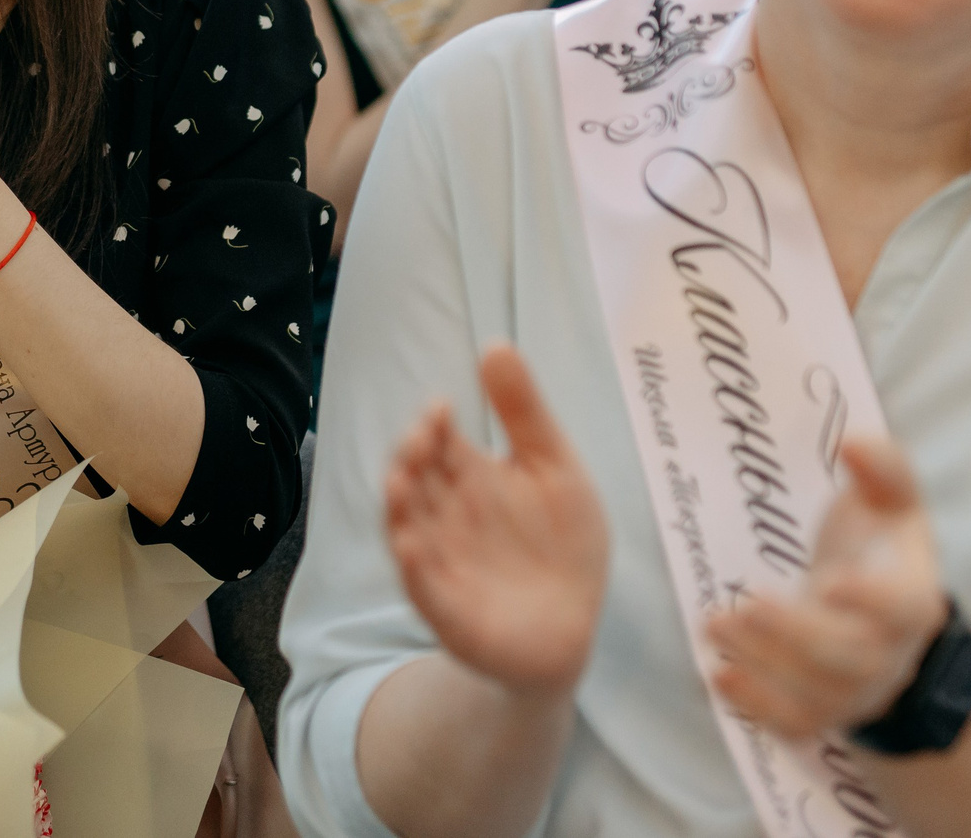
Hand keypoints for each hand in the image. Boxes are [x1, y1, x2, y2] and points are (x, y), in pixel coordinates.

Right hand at [385, 344, 608, 698]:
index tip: (441, 410)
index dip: (432, 425)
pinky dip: (413, 566)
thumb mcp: (555, 469)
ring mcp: (442, 561)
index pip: (438, 443)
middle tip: (423, 441)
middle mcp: (446, 515)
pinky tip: (411, 545)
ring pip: (406, 527)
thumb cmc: (561, 545)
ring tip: (400, 482)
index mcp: (468, 478)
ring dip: (398, 506)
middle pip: (415, 479)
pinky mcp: (448, 609)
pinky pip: (421, 585)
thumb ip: (524, 412)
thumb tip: (494, 344)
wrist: (572, 626)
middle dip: (411, 459)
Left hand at [705, 436, 945, 740]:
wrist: (885, 615)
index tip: (829, 581)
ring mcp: (860, 689)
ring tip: (715, 627)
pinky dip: (759, 708)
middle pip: (852, 657)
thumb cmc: (879, 545)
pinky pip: (797, 724)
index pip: (907, 609)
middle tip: (742, 607)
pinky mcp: (826, 710)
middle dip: (795, 636)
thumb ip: (881, 469)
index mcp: (913, 597)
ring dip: (764, 666)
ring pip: (821, 695)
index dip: (872, 601)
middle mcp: (891, 652)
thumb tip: (853, 441)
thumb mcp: (889, 502)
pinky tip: (720, 678)